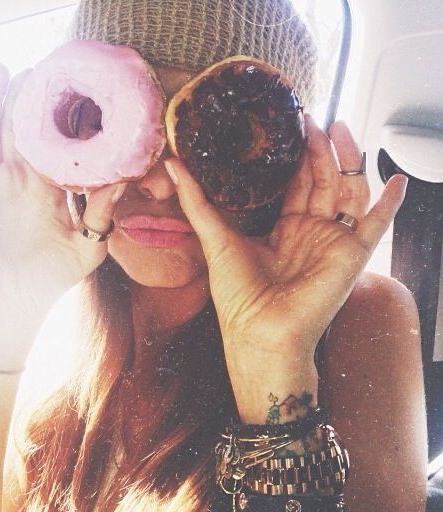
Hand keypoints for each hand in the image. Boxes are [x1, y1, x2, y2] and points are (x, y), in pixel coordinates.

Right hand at [0, 64, 123, 326]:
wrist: (7, 306)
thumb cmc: (50, 281)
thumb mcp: (87, 248)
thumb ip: (104, 215)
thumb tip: (123, 180)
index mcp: (46, 190)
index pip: (53, 144)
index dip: (60, 119)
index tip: (73, 91)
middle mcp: (16, 181)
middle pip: (19, 130)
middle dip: (27, 101)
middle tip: (39, 70)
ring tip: (2, 71)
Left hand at [165, 115, 407, 377]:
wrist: (260, 332)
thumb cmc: (237, 295)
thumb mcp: (215, 237)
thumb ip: (196, 200)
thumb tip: (173, 165)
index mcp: (284, 229)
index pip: (296, 183)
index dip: (297, 156)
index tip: (292, 126)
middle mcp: (310, 233)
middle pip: (322, 181)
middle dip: (320, 149)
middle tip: (312, 119)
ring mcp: (332, 242)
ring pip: (348, 191)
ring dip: (348, 161)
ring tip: (339, 129)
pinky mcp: (351, 255)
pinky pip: (377, 224)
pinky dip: (390, 203)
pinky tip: (398, 181)